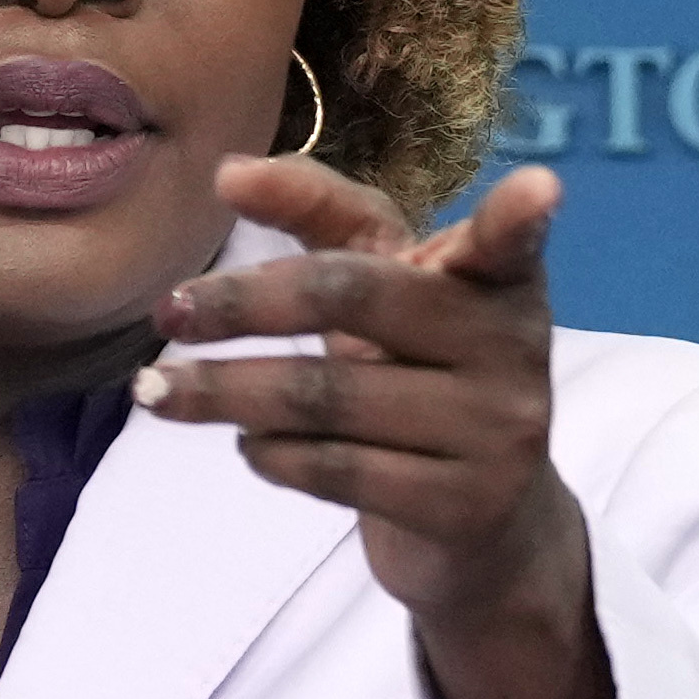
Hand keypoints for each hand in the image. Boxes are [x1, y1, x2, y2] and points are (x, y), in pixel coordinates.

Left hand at [143, 154, 617, 698]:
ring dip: (224, 392)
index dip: (517, 218)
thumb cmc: (422, 380)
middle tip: (168, 311)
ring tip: (160, 391)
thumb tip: (229, 172)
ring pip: (326, 397)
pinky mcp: (463, 505)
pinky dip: (270, 454)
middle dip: (244, 302)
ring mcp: (495, 431)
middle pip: (353, 298)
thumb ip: (326, 221)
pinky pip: (337, 470)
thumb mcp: (391, 295)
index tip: (537, 187)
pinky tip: (250, 445)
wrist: (486, 526)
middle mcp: (510, 348)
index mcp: (497, 281)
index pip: (503, 240)